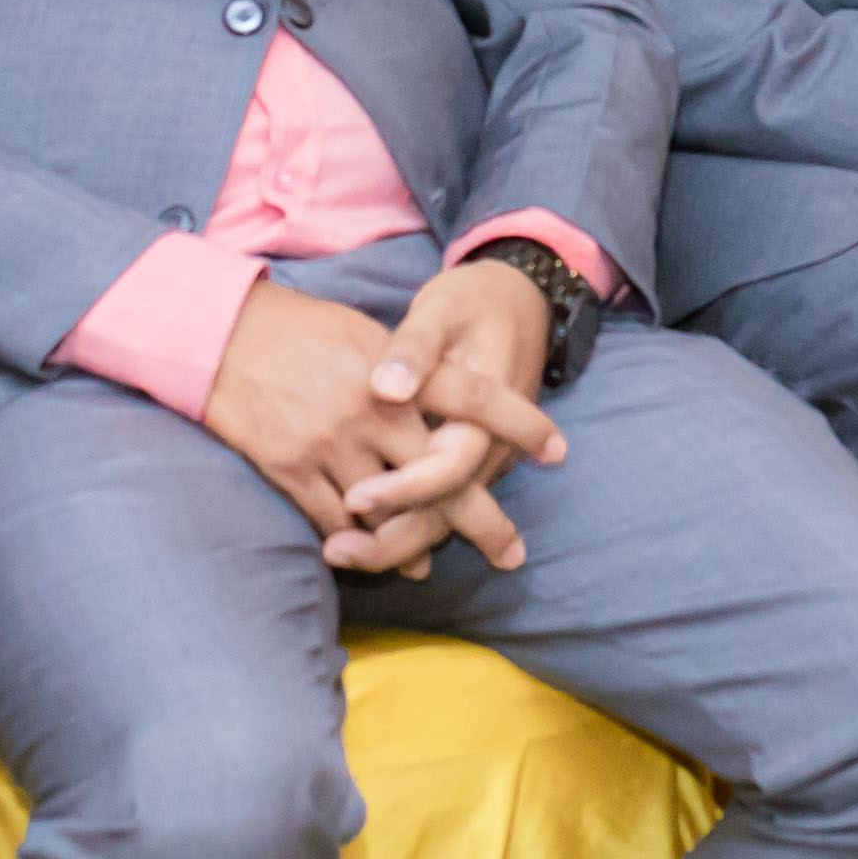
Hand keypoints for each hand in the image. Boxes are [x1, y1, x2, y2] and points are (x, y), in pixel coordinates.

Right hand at [204, 271, 559, 574]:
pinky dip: (358, 541)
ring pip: (388, 512)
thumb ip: (406, 370)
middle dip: (482, 520)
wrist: (215, 332)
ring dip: (413, 541)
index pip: (472, 398)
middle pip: (440, 477)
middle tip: (514, 552)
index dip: (519, 424)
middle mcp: (370, 410)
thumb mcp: (361, 331)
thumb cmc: (295, 327)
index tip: (557, 451)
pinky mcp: (289, 469)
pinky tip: (374, 552)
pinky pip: (334, 520)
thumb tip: (442, 407)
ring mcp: (330, 444)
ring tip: (431, 560)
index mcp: (395, 368)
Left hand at [359, 259, 571, 571]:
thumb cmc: (473, 303)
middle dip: (393, 539)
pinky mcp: (466, 462)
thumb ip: (416, 348)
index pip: (448, 468)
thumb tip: (385, 388)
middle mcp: (488, 448)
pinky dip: (402, 526)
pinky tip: (358, 540)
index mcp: (485, 413)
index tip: (355, 499)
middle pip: (445, 512)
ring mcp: (481, 461)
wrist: (521, 303)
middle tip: (336, 553)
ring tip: (338, 555)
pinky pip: (438, 506)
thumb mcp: (443, 309)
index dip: (404, 488)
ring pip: (441, 518)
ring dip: (394, 543)